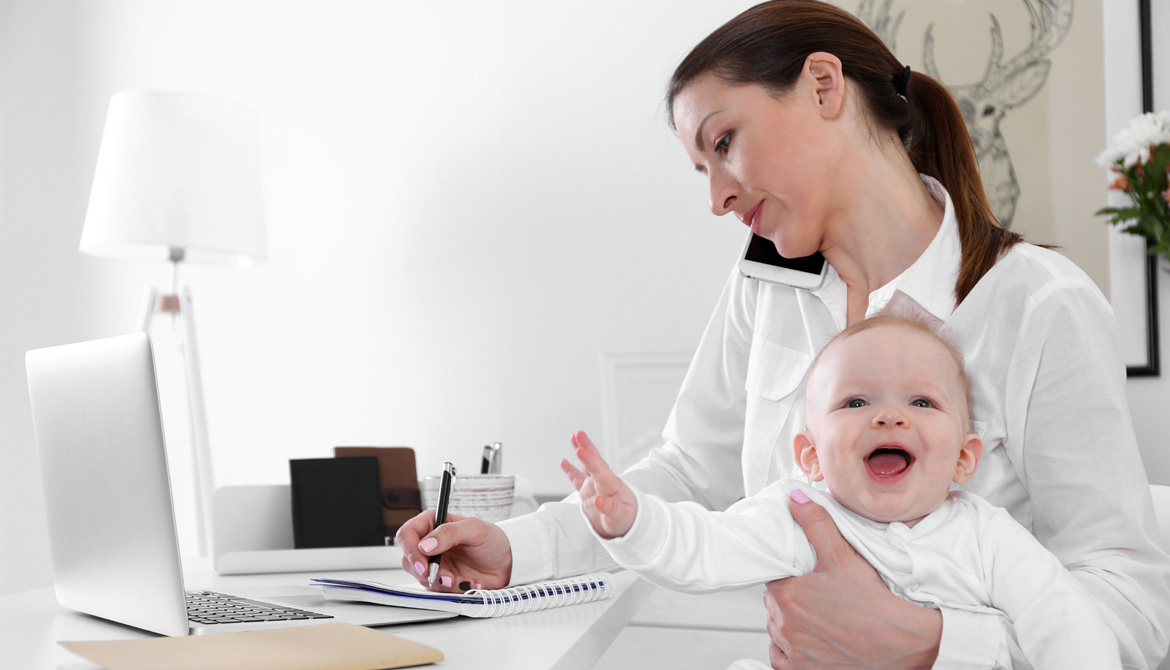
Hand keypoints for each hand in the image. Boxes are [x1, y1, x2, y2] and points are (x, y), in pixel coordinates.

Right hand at [395, 510, 512, 592]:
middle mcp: (430, 543)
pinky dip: (452, 589)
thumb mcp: (475, 529)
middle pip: (409, 559)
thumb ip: (449, 533)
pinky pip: (436, 589)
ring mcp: (434, 563)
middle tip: (446, 577)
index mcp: (434, 523)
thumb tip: (426, 544)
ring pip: (421, 577)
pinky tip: (468, 583)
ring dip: (442, 583)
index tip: (424, 564)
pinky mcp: (441, 579)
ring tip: (463, 580)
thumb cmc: (492, 540)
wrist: (507, 563)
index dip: (411, 550)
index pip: (407, 534)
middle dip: (427, 572)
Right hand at [560, 431, 637, 538]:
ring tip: (573, 437)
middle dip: (586, 447)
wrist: (626, 525)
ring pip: (586, 465)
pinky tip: (563, 462)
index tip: (580, 450)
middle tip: (578, 433)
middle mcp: (602, 482)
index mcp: (611, 485)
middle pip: (594, 461)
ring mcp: (595, 485)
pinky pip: (578, 479)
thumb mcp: (620, 517)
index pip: (599, 470)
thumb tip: (598, 500)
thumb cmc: (626, 519)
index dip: (589, 460)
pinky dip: (571, 471)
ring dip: (581, 451)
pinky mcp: (588, 492)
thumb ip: (610, 509)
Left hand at [764, 494, 941, 668]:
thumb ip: (815, 524)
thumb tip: (795, 500)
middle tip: (816, 593)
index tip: (802, 575)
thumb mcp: (843, 556)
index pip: (772, 578)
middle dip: (789, 597)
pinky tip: (811, 639)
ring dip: (790, 623)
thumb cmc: (874, 602)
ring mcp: (793, 653)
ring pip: (778, 630)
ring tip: (817, 616)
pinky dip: (791, 649)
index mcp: (787, 596)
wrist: (901, 644)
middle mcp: (785, 627)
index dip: (787, 574)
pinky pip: (782, 658)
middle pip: (774, 604)